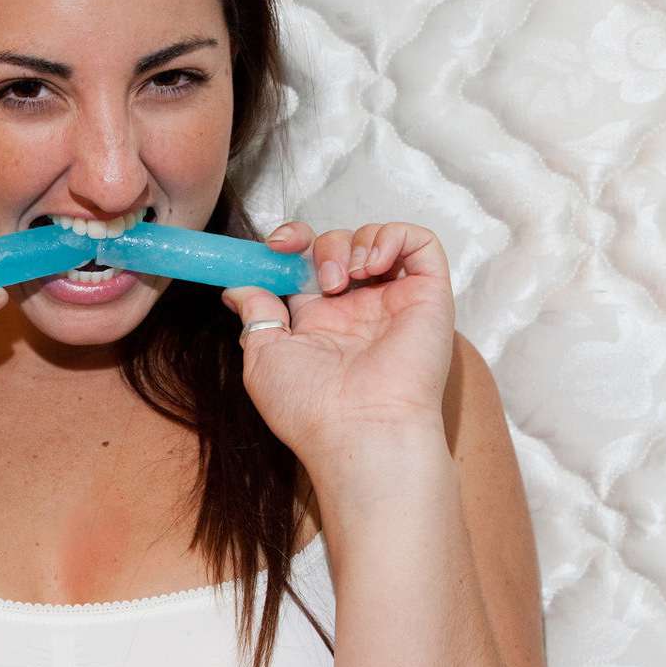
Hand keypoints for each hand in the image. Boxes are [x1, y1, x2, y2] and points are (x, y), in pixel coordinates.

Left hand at [221, 220, 455, 464]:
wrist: (359, 430)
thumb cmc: (310, 407)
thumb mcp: (264, 356)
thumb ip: (256, 314)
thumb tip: (237, 288)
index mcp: (320, 321)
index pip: (308, 262)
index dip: (293, 241)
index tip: (276, 246)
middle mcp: (358, 309)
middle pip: (340, 245)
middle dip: (322, 245)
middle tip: (322, 281)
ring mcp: (394, 301)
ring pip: (376, 239)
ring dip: (353, 243)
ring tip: (347, 280)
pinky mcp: (429, 296)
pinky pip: (421, 243)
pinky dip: (394, 236)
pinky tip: (374, 266)